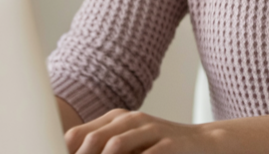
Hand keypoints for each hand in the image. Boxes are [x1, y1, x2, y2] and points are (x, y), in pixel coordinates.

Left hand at [64, 108, 218, 153]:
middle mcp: (130, 120)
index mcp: (115, 119)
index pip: (78, 135)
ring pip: (115, 146)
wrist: (203, 143)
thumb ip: (103, 149)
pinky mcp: (168, 143)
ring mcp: (150, 129)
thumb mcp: (129, 145)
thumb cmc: (160, 147)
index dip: (65, 151)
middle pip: (93, 140)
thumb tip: (67, 153)